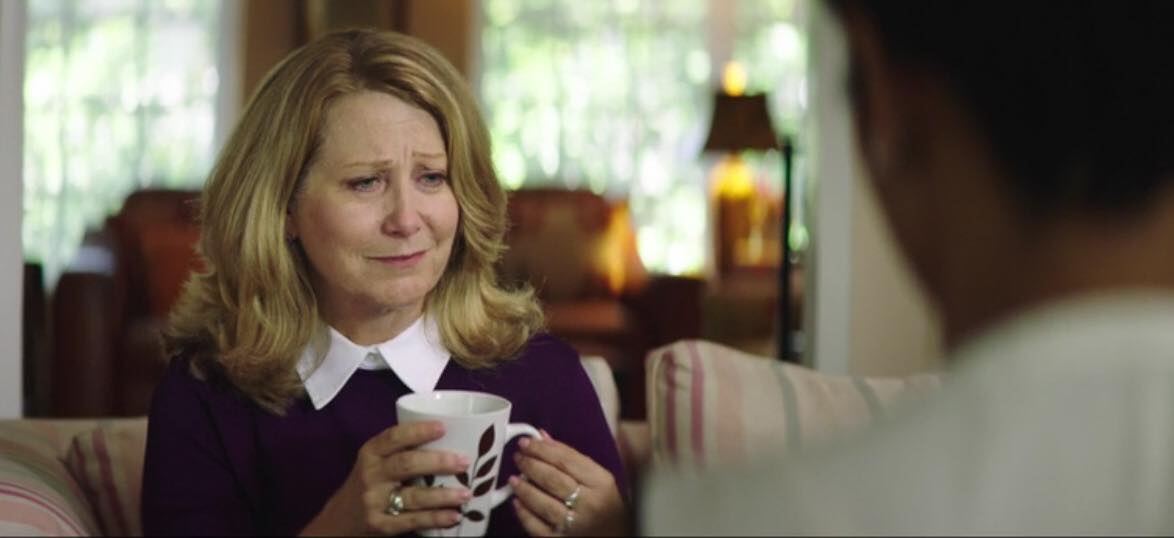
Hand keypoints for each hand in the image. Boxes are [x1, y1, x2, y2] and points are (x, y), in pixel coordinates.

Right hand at [299, 421, 472, 535]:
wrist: (339, 520)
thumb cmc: (368, 484)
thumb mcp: (375, 462)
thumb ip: (401, 451)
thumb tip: (451, 441)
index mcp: (371, 453)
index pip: (394, 437)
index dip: (418, 431)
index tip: (443, 427)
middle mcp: (370, 475)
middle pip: (406, 465)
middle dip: (438, 462)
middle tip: (463, 461)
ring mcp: (374, 501)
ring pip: (412, 496)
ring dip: (443, 495)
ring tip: (466, 493)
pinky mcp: (380, 524)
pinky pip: (411, 521)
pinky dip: (434, 518)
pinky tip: (453, 516)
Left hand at [510, 431, 626, 535]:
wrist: (616, 537)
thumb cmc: (607, 507)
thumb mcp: (600, 480)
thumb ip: (574, 458)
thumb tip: (543, 438)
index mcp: (601, 483)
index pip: (567, 460)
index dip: (543, 449)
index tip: (527, 442)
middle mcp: (589, 504)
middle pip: (553, 479)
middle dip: (531, 465)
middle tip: (519, 457)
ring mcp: (575, 525)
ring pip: (544, 504)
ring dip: (524, 488)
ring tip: (514, 478)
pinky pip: (537, 527)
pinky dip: (524, 513)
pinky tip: (517, 502)